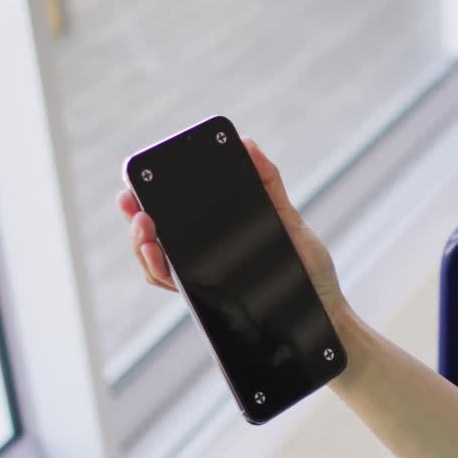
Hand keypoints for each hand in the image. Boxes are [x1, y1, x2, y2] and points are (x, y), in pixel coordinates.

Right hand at [118, 138, 344, 313]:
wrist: (326, 313)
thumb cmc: (307, 269)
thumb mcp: (288, 220)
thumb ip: (268, 184)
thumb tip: (248, 144)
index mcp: (216, 238)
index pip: (173, 220)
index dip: (145, 203)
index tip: (131, 187)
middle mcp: (204, 260)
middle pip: (156, 240)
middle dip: (136, 222)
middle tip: (133, 207)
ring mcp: (205, 281)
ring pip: (157, 266)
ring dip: (142, 248)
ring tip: (145, 232)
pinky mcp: (211, 302)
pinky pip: (175, 287)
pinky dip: (160, 272)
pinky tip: (159, 258)